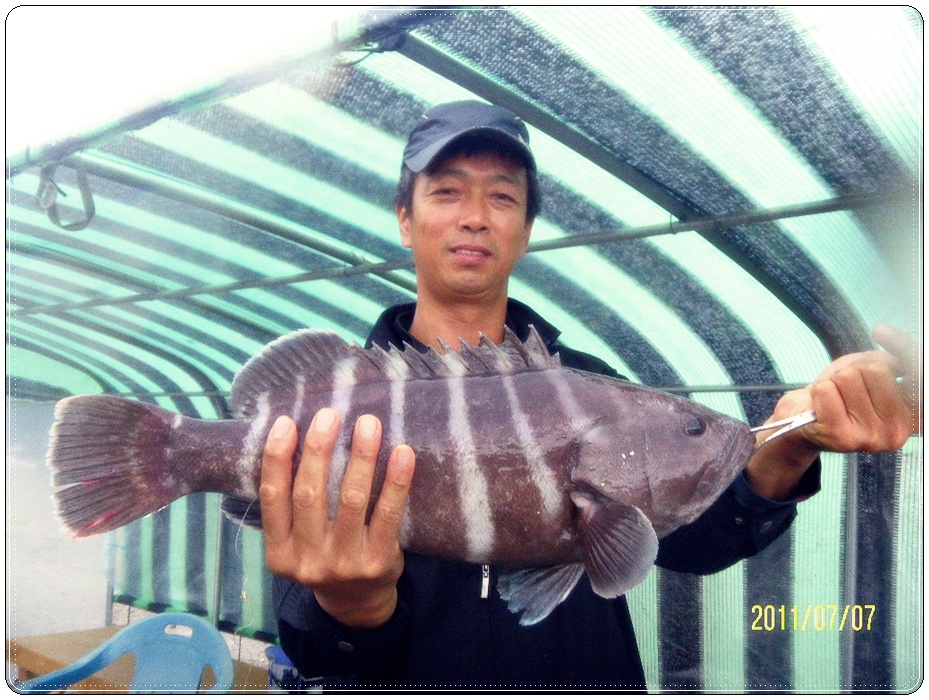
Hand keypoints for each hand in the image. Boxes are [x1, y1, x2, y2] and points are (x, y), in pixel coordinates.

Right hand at [260, 408, 415, 628]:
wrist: (358, 604)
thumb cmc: (325, 556)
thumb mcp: (297, 543)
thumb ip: (293, 505)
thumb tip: (297, 437)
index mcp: (280, 553)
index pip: (272, 498)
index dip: (276, 458)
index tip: (286, 422)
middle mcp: (308, 560)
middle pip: (310, 494)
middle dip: (318, 450)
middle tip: (329, 415)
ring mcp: (344, 563)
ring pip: (351, 499)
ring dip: (360, 456)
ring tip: (368, 424)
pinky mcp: (379, 562)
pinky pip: (387, 514)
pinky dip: (396, 481)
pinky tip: (402, 453)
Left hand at [747, 324, 918, 499]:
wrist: (804, 421)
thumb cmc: (841, 395)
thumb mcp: (868, 370)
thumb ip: (884, 356)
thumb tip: (883, 331)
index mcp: (912, 414)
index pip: (916, 373)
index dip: (902, 347)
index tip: (880, 331)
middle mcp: (898, 431)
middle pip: (876, 370)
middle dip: (854, 369)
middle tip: (844, 387)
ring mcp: (872, 438)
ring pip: (848, 377)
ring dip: (834, 381)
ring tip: (833, 397)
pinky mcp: (842, 438)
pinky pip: (826, 390)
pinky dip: (818, 390)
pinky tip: (820, 406)